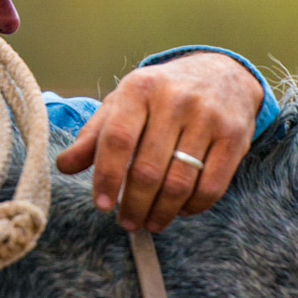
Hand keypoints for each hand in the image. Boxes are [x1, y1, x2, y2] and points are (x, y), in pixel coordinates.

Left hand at [54, 53, 262, 231]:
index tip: (102, 206)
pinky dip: (193, 207)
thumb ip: (94, 135)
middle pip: (147, 168)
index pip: (117, 139)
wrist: (222, 74)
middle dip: (133, 204)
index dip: (106, 177)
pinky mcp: (234, 136)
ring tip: (149, 222)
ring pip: (179, 182)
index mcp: (139, 89)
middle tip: (126, 222)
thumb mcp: (123, 103)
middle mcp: (174, 99)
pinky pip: (211, 186)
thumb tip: (63, 166)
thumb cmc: (161, 95)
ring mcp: (207, 117)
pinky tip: (180, 211)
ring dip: (161, 212)